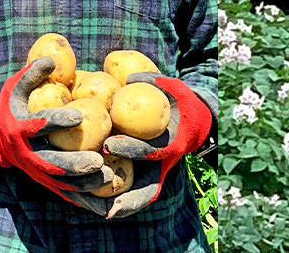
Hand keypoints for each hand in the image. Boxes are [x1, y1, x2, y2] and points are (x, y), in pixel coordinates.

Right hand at [0, 59, 111, 207]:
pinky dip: (85, 201)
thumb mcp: (14, 87)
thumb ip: (31, 73)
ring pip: (61, 182)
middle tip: (98, 160)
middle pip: (52, 162)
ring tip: (108, 178)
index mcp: (19, 128)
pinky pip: (67, 194)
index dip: (57, 120)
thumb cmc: (12, 107)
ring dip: (84, 184)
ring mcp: (37, 171)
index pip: (39, 125)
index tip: (79, 115)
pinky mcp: (46, 182)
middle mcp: (27, 154)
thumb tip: (51, 59)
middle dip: (74, 163)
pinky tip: (107, 206)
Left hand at [100, 73, 211, 217]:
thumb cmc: (180, 100)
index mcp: (174, 144)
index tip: (109, 144)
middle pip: (144, 185)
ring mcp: (158, 174)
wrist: (194, 120)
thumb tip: (130, 78)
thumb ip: (153, 81)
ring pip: (140, 196)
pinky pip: (133, 192)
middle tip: (95, 182)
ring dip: (120, 205)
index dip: (132, 150)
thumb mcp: (173, 87)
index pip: (151, 151)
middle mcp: (165, 165)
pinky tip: (94, 202)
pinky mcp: (149, 177)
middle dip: (122, 189)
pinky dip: (118, 200)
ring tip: (97, 210)